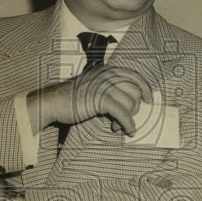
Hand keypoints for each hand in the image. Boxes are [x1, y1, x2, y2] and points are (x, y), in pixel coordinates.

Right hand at [27, 65, 152, 135]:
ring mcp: (104, 86)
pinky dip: (128, 124)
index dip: (145, 87)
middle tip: (123, 119)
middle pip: (135, 91)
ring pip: (130, 103)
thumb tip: (130, 101)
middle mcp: (108, 75)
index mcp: (108, 70)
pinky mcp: (100, 99)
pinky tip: (127, 130)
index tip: (148, 99)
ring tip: (117, 125)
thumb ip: (110, 88)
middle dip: (133, 108)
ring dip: (128, 118)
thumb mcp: (94, 86)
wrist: (54, 102)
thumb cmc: (74, 97)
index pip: (134, 76)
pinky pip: (123, 113)